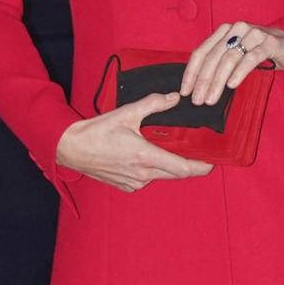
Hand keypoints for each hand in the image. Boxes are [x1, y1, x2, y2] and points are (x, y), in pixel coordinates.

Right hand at [56, 91, 213, 192]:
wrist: (71, 149)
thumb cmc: (97, 131)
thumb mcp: (126, 113)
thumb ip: (153, 104)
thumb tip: (175, 98)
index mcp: (144, 156)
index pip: (182, 168)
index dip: (200, 168)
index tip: (212, 163)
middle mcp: (142, 174)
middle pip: (175, 175)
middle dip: (188, 166)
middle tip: (197, 154)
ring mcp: (134, 183)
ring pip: (161, 177)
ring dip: (168, 166)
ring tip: (169, 151)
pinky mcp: (127, 186)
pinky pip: (147, 180)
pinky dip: (152, 170)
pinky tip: (146, 157)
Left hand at [180, 21, 283, 105]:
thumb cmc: (259, 53)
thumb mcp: (236, 56)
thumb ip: (219, 64)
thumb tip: (198, 86)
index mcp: (224, 32)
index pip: (201, 52)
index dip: (191, 73)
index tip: (185, 91)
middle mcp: (236, 30)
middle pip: (213, 57)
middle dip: (203, 81)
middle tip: (198, 100)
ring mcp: (253, 34)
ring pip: (229, 58)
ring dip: (218, 81)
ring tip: (211, 99)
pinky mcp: (269, 42)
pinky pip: (250, 58)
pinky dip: (239, 73)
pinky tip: (231, 86)